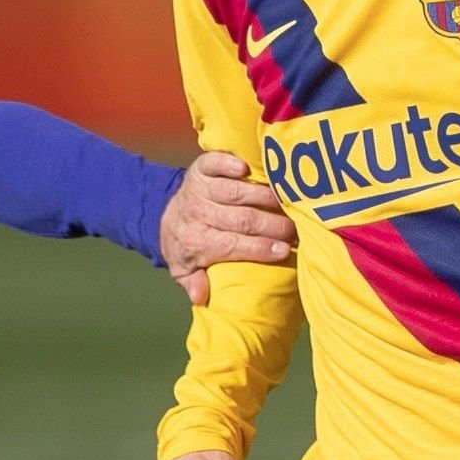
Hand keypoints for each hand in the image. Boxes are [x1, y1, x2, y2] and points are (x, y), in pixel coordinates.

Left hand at [161, 151, 294, 305]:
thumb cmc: (187, 247)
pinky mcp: (200, 169)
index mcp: (197, 242)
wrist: (164, 217)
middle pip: (242, 218)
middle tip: (295, 228)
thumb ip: (194, 283)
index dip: (261, 249)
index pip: (233, 246)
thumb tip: (201, 297)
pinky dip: (229, 163)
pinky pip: (215, 162)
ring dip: (264, 195)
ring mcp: (199, 189)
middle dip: (272, 224)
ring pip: (236, 191)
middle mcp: (198, 214)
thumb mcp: (185, 271)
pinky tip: (247, 168)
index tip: (285, 250)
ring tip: (289, 201)